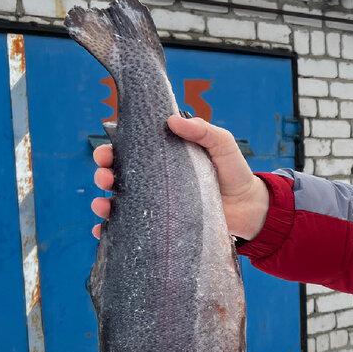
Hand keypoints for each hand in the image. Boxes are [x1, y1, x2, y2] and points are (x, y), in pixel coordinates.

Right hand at [91, 115, 269, 240]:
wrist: (250, 208)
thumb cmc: (234, 172)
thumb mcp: (222, 145)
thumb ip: (203, 131)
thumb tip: (173, 120)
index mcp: (163, 158)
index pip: (128, 151)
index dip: (111, 150)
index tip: (106, 152)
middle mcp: (154, 181)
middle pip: (117, 176)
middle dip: (103, 174)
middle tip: (106, 177)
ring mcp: (156, 205)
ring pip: (118, 203)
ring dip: (102, 203)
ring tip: (103, 204)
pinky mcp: (161, 227)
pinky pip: (130, 230)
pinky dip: (111, 231)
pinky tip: (104, 231)